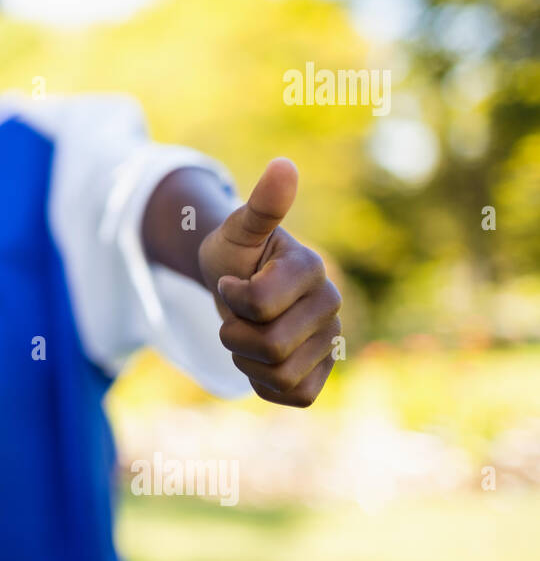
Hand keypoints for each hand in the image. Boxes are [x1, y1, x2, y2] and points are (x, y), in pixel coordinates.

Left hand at [197, 158, 341, 406]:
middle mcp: (331, 305)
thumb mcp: (236, 229)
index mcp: (312, 269)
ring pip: (280, 375)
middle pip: (271, 346)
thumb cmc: (234, 254)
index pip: (261, 305)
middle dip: (235, 334)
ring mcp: (331, 342)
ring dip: (246, 360)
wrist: (234, 285)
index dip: (232, 299)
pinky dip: (265, 384)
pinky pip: (295, 396)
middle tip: (235, 316)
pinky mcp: (323, 373)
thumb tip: (284, 165)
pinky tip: (259, 361)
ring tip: (246, 335)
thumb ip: (261, 205)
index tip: (230, 283)